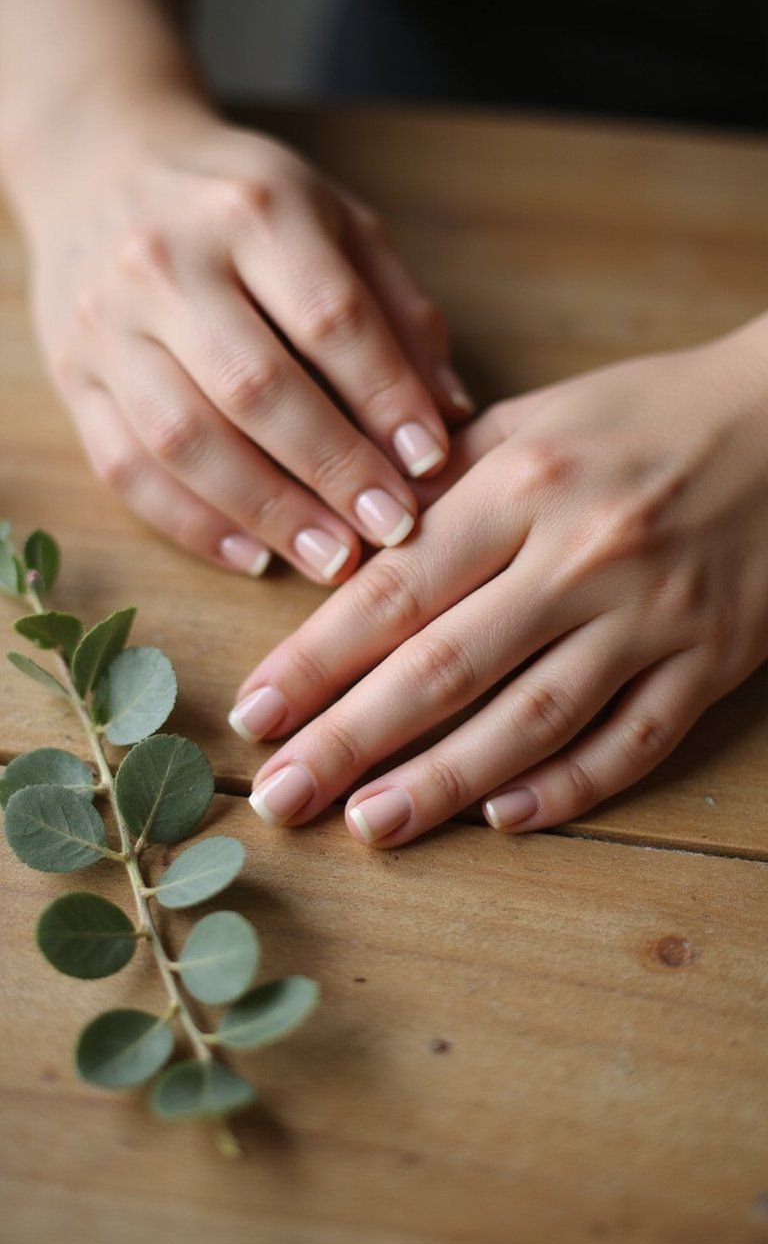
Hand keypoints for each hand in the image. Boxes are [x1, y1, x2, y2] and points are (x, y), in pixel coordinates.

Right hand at [23, 102, 470, 579]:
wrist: (104, 169)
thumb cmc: (243, 206)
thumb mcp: (335, 220)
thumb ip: (398, 309)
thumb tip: (452, 413)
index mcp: (252, 209)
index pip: (331, 318)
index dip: (386, 400)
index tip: (429, 464)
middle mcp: (167, 261)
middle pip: (255, 387)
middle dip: (332, 469)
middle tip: (389, 528)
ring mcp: (108, 323)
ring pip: (184, 439)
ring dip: (267, 511)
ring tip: (332, 560)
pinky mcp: (73, 377)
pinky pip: (126, 467)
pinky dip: (193, 524)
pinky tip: (254, 555)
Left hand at [231, 317, 767, 843]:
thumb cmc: (644, 417)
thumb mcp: (535, 418)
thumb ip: (443, 484)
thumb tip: (347, 545)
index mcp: (525, 482)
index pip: (397, 586)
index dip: (317, 658)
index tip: (255, 713)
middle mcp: (583, 552)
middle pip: (447, 665)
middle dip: (351, 739)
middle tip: (281, 798)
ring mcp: (655, 614)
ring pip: (535, 717)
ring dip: (445, 780)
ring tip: (369, 826)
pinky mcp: (714, 659)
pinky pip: (637, 740)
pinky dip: (570, 786)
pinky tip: (503, 820)